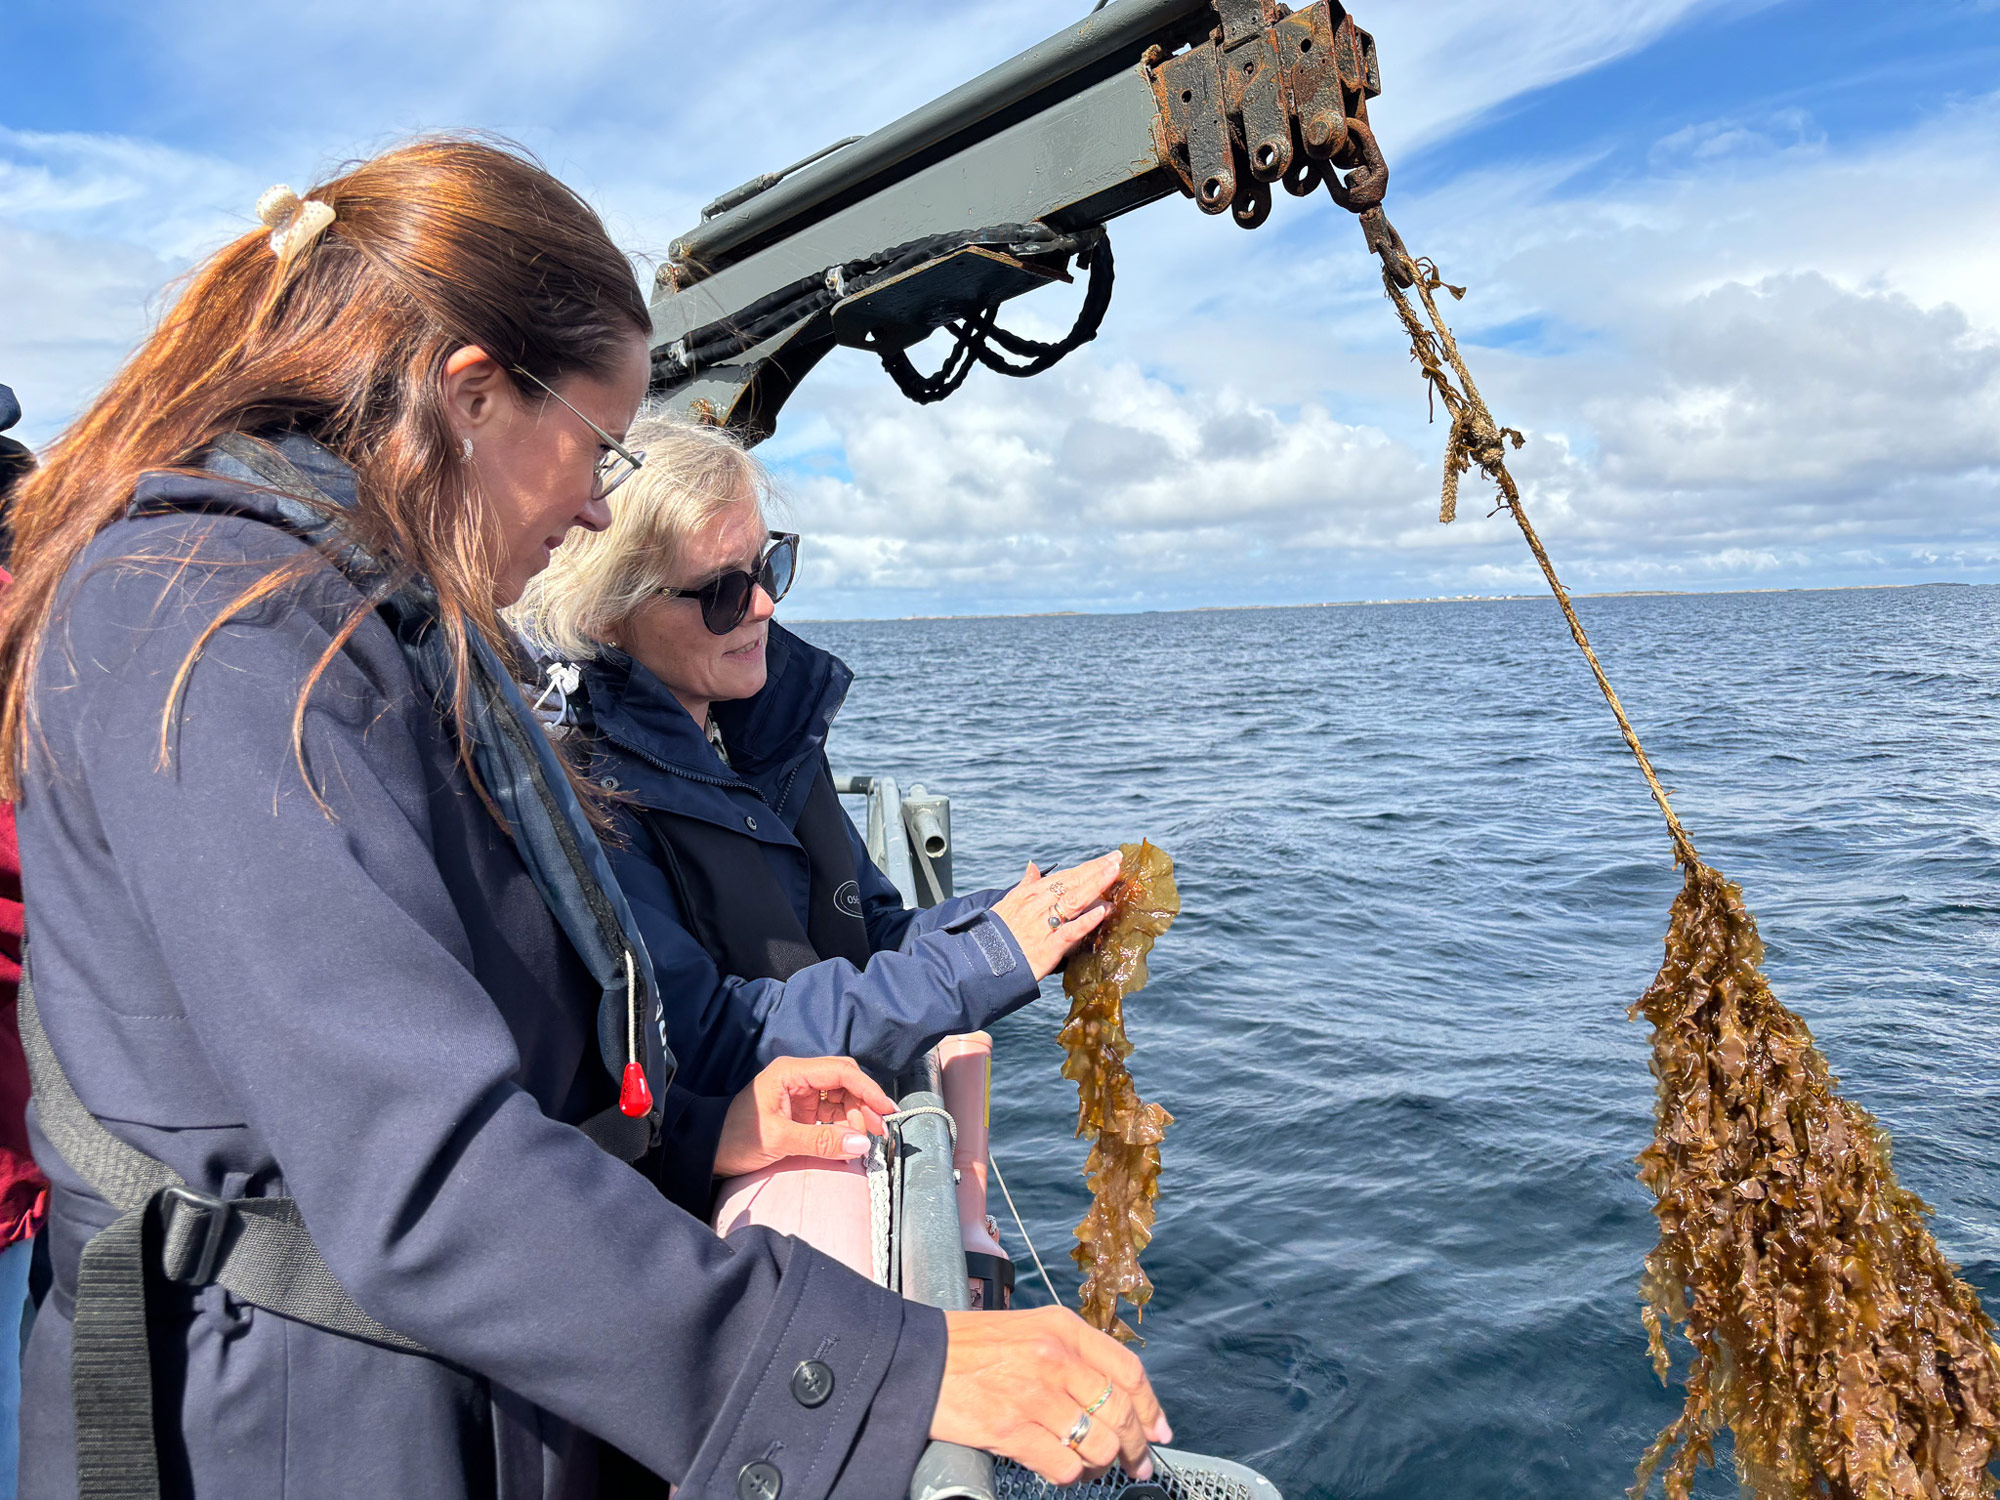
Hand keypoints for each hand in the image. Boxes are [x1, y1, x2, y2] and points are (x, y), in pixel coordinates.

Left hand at [713, 1056, 895, 1177]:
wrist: (708, 1150)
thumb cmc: (737, 1138)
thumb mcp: (778, 1139)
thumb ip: (820, 1140)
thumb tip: (861, 1143)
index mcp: (791, 1072)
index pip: (841, 1072)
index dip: (868, 1089)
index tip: (886, 1111)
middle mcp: (800, 1077)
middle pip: (845, 1082)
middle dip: (864, 1105)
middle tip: (876, 1133)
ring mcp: (801, 1094)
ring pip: (842, 1098)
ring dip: (857, 1117)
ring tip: (862, 1142)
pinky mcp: (802, 1112)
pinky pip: (832, 1114)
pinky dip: (844, 1127)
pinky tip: (850, 1143)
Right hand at [931, 1305, 1172, 1483]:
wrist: (916, 1359)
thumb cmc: (970, 1347)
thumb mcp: (1029, 1331)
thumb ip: (1072, 1356)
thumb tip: (1115, 1398)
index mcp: (1062, 1328)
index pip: (1128, 1370)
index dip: (1151, 1408)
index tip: (1160, 1431)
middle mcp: (1054, 1357)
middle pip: (1120, 1412)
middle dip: (1136, 1447)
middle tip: (1136, 1464)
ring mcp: (1033, 1394)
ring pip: (1100, 1444)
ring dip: (1101, 1465)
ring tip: (1091, 1467)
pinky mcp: (1010, 1429)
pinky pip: (1065, 1465)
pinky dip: (1070, 1476)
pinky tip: (1061, 1471)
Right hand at [990, 851, 1122, 979]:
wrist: (979, 962)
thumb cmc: (994, 934)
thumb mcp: (1007, 904)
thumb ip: (1025, 885)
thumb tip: (1033, 867)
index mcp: (1029, 894)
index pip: (1064, 876)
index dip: (1088, 867)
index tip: (1108, 858)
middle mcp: (1037, 906)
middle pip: (1072, 883)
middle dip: (1097, 870)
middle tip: (1118, 859)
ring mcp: (1042, 926)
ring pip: (1073, 901)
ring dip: (1096, 885)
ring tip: (1114, 873)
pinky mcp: (1046, 948)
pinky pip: (1070, 932)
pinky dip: (1086, 921)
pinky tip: (1103, 911)